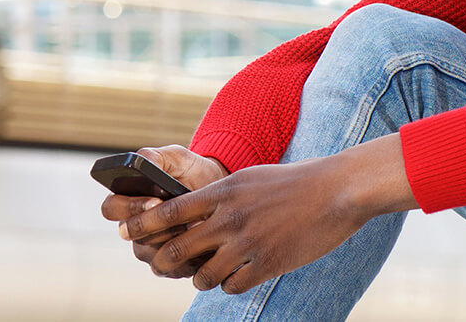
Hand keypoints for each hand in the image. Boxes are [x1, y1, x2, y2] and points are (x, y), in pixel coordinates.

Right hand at [100, 145, 228, 269]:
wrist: (218, 192)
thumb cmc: (191, 172)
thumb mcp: (176, 157)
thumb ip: (154, 156)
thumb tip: (139, 163)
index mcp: (126, 199)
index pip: (111, 208)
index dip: (130, 207)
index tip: (156, 201)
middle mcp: (132, 226)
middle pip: (131, 236)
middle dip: (157, 227)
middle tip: (182, 219)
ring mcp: (147, 247)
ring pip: (149, 254)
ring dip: (174, 243)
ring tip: (197, 231)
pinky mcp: (166, 264)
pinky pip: (168, 269)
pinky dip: (186, 259)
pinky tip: (203, 246)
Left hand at [118, 134, 416, 293]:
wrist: (336, 191)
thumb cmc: (293, 182)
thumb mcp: (249, 178)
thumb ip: (219, 195)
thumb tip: (189, 211)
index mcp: (223, 191)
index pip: (169, 211)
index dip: (143, 225)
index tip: (128, 232)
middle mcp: (229, 218)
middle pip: (176, 250)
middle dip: (162, 261)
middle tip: (161, 264)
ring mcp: (248, 243)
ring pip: (202, 276)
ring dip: (200, 277)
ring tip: (207, 272)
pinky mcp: (267, 264)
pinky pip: (232, 286)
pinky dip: (229, 284)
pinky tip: (238, 275)